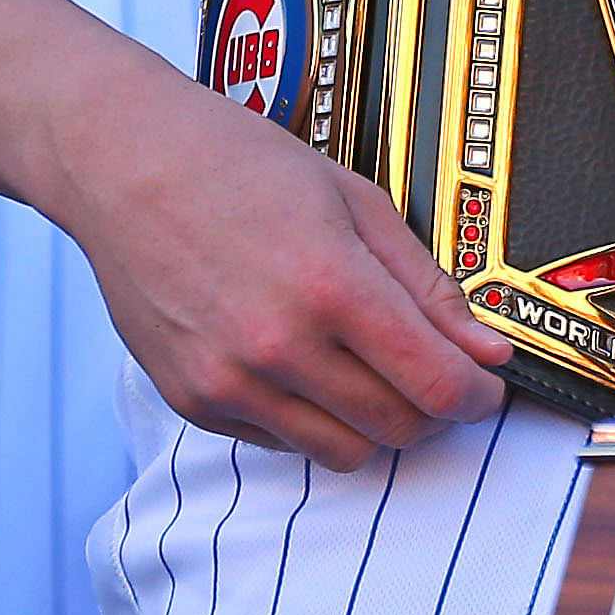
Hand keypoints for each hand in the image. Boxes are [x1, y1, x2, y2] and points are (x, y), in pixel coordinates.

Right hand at [48, 49, 510, 468]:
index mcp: (332, 285)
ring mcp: (231, 381)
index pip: (435, 384)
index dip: (477, 395)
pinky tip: (306, 364)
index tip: (485, 386)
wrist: (128, 163)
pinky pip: (283, 442)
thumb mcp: (356, 202)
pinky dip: (312, 418)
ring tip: (370, 369)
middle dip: (434, 409)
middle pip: (397, 427)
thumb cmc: (239, 165)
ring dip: (375, 422)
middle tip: (434, 373)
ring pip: (344, 451)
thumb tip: (486, 348)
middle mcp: (280, 345)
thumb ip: (427, 285)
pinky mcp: (195, 401)